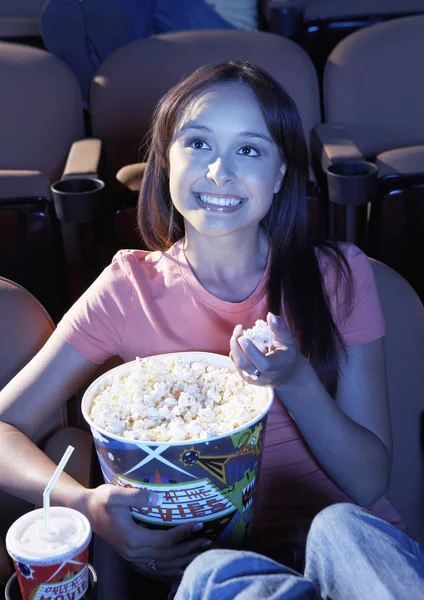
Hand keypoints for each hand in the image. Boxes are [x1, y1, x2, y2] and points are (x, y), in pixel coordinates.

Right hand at [78, 484, 209, 581]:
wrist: (85, 511)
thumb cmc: (101, 500)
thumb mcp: (115, 494)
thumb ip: (137, 496)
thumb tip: (159, 498)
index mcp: (132, 538)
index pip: (165, 540)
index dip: (184, 533)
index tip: (200, 524)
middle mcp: (134, 552)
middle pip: (167, 556)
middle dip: (189, 548)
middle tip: (207, 540)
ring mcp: (132, 557)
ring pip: (162, 566)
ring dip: (183, 560)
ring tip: (200, 552)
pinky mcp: (131, 557)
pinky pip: (154, 570)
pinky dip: (169, 570)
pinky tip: (180, 568)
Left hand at [230, 312, 301, 389]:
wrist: (286, 374)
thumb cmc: (287, 353)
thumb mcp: (287, 339)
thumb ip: (279, 327)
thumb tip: (270, 315)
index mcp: (278, 366)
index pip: (263, 363)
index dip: (251, 351)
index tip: (243, 337)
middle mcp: (265, 376)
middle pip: (245, 364)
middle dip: (237, 345)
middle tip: (238, 329)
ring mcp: (254, 379)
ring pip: (238, 364)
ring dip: (235, 346)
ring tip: (238, 332)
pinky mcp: (246, 377)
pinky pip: (236, 363)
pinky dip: (236, 350)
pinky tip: (240, 341)